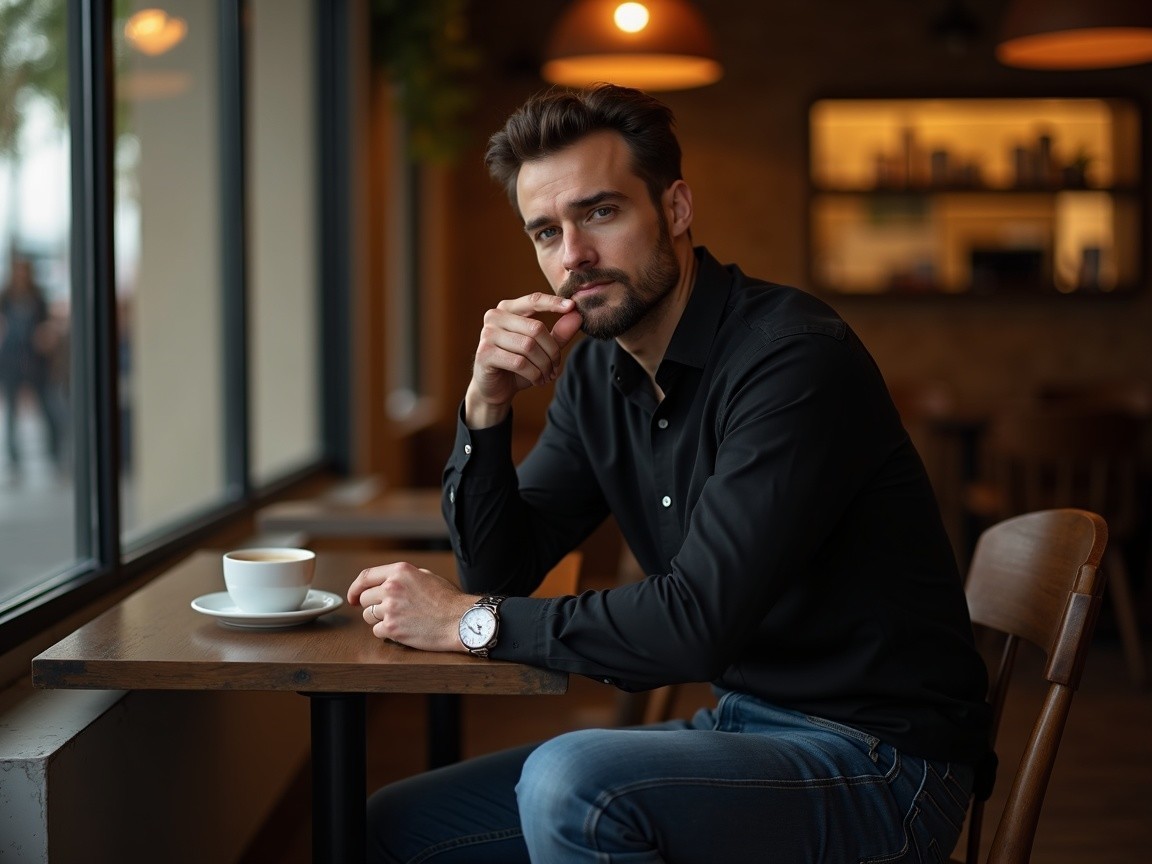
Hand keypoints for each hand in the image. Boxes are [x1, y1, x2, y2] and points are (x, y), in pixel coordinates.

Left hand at [347, 562, 475, 651]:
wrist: (460, 620)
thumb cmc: (448, 599)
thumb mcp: (426, 576)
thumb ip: (403, 577)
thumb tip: (384, 582)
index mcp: (400, 571)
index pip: (365, 577)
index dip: (354, 588)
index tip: (352, 598)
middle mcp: (392, 587)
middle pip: (364, 598)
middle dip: (372, 606)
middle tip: (387, 611)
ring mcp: (390, 609)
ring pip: (368, 616)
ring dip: (379, 619)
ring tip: (399, 620)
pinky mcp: (393, 628)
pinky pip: (377, 631)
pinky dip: (386, 632)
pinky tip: (403, 630)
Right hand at [464, 292, 582, 427]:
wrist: (496, 389)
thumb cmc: (518, 366)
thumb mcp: (542, 349)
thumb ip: (559, 332)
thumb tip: (577, 316)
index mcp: (507, 309)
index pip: (533, 300)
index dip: (553, 302)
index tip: (572, 306)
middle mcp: (494, 317)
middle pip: (536, 328)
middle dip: (552, 351)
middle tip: (556, 367)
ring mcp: (487, 334)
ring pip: (529, 346)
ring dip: (544, 365)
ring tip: (547, 376)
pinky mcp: (484, 354)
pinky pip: (519, 362)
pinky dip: (534, 374)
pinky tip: (537, 380)